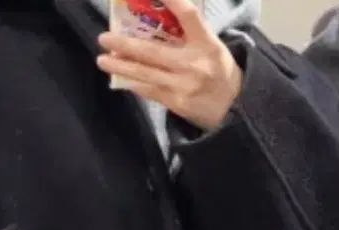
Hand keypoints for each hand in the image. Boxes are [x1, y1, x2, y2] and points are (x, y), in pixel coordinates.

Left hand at [97, 0, 243, 130]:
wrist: (235, 109)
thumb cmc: (218, 71)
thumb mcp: (211, 45)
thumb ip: (188, 30)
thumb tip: (157, 10)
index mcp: (207, 43)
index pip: (188, 15)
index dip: (172, 0)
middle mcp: (194, 63)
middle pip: (153, 51)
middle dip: (125, 44)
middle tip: (104, 37)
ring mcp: (184, 86)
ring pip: (146, 74)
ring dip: (121, 66)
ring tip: (103, 60)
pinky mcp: (178, 104)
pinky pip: (150, 91)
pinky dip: (133, 83)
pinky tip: (120, 78)